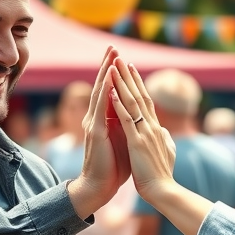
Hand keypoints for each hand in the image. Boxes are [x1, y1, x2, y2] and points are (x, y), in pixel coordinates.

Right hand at [67, 47, 131, 218]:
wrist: (100, 187)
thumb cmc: (114, 167)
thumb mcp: (125, 141)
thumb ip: (129, 126)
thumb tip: (140, 116)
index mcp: (104, 120)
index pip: (109, 92)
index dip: (114, 74)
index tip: (121, 58)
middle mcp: (96, 118)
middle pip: (102, 86)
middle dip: (108, 66)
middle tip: (113, 47)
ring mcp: (94, 124)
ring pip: (99, 92)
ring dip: (105, 72)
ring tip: (110, 55)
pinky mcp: (95, 132)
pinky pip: (100, 107)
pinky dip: (105, 91)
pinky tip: (109, 78)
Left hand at [107, 61, 176, 204]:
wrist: (163, 191)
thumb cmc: (162, 175)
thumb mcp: (166, 153)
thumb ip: (165, 140)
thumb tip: (164, 132)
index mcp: (156, 129)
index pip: (146, 101)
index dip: (138, 84)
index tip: (131, 70)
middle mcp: (151, 126)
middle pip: (139, 95)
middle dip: (129, 76)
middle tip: (120, 58)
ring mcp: (145, 133)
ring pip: (132, 102)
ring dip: (122, 83)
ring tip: (114, 66)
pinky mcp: (137, 142)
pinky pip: (127, 119)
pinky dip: (119, 104)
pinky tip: (112, 92)